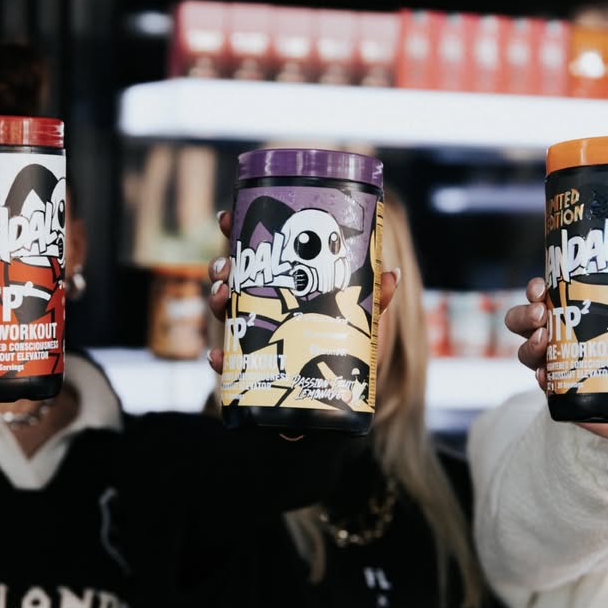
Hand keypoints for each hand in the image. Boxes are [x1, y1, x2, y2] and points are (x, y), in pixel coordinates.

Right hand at [204, 211, 399, 374]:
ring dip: (215, 302)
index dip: (235, 231)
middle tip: (225, 266)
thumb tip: (392, 275)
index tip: (226, 217)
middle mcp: (260, 304)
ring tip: (220, 298)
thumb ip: (374, 298)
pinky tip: (216, 356)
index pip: (253, 250)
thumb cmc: (345, 343)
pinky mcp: (248, 366)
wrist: (339, 389)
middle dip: (220, 267)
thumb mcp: (361, 317)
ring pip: (223, 312)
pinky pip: (228, 361)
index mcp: (279, 283)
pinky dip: (218, 359)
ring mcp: (251, 333)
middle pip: (230, 279)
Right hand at [505, 276, 607, 468]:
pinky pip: (542, 382)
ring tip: (544, 340)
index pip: (549, 294)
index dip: (538, 287)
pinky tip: (545, 376)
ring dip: (529, 343)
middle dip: (526, 312)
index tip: (542, 285)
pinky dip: (540, 376)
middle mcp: (562, 337)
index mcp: (581, 315)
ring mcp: (558, 365)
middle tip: (541, 312)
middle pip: (527, 319)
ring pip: (526, 349)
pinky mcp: (563, 393)